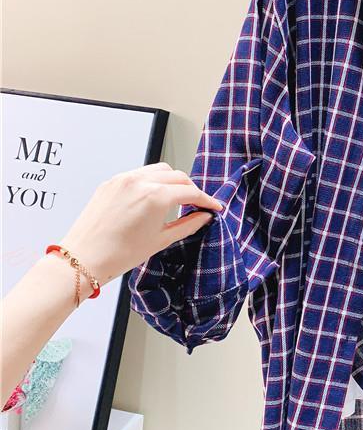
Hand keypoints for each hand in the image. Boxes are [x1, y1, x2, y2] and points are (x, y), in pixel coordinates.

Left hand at [58, 162, 223, 294]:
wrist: (83, 258)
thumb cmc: (119, 254)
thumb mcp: (160, 240)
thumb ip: (187, 224)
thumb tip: (203, 217)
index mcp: (156, 196)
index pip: (190, 192)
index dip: (206, 200)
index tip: (213, 207)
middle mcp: (141, 181)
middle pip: (178, 176)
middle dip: (190, 189)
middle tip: (196, 204)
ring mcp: (124, 179)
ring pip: (159, 170)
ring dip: (172, 181)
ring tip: (175, 198)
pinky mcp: (111, 182)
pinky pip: (139, 173)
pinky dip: (152, 181)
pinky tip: (152, 196)